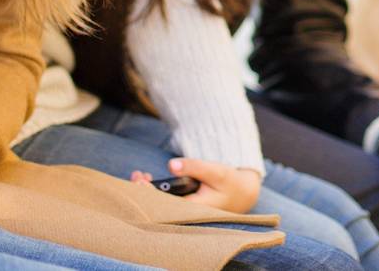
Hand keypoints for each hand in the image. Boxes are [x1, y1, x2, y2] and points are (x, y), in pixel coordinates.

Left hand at [131, 157, 261, 213]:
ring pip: (161, 204)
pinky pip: (165, 200)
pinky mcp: (184, 205)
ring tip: (139, 175)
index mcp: (195, 209)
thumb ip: (194, 167)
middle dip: (145, 192)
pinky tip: (148, 180)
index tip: (141, 181)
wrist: (242, 192)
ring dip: (148, 191)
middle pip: (160, 207)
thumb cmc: (228, 181)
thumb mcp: (215, 171)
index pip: (167, 206)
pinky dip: (155, 190)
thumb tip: (171, 165)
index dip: (151, 195)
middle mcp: (188, 213)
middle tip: (136, 176)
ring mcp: (185, 210)